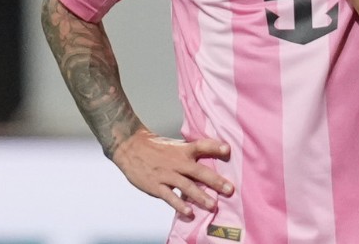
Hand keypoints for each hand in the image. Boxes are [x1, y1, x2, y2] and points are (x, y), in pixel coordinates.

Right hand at [112, 128, 234, 219]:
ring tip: (213, 205)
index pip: (200, 146)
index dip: (214, 146)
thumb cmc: (155, 147)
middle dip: (215, 181)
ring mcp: (166, 175)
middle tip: (229, 189)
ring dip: (201, 196)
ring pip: (186, 186)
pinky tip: (189, 212)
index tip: (227, 149)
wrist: (129, 147)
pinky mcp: (156, 186)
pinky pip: (170, 197)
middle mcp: (176, 162)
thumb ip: (190, 153)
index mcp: (182, 150)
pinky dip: (180, 205)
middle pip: (198, 171)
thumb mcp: (175, 145)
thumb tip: (212, 156)